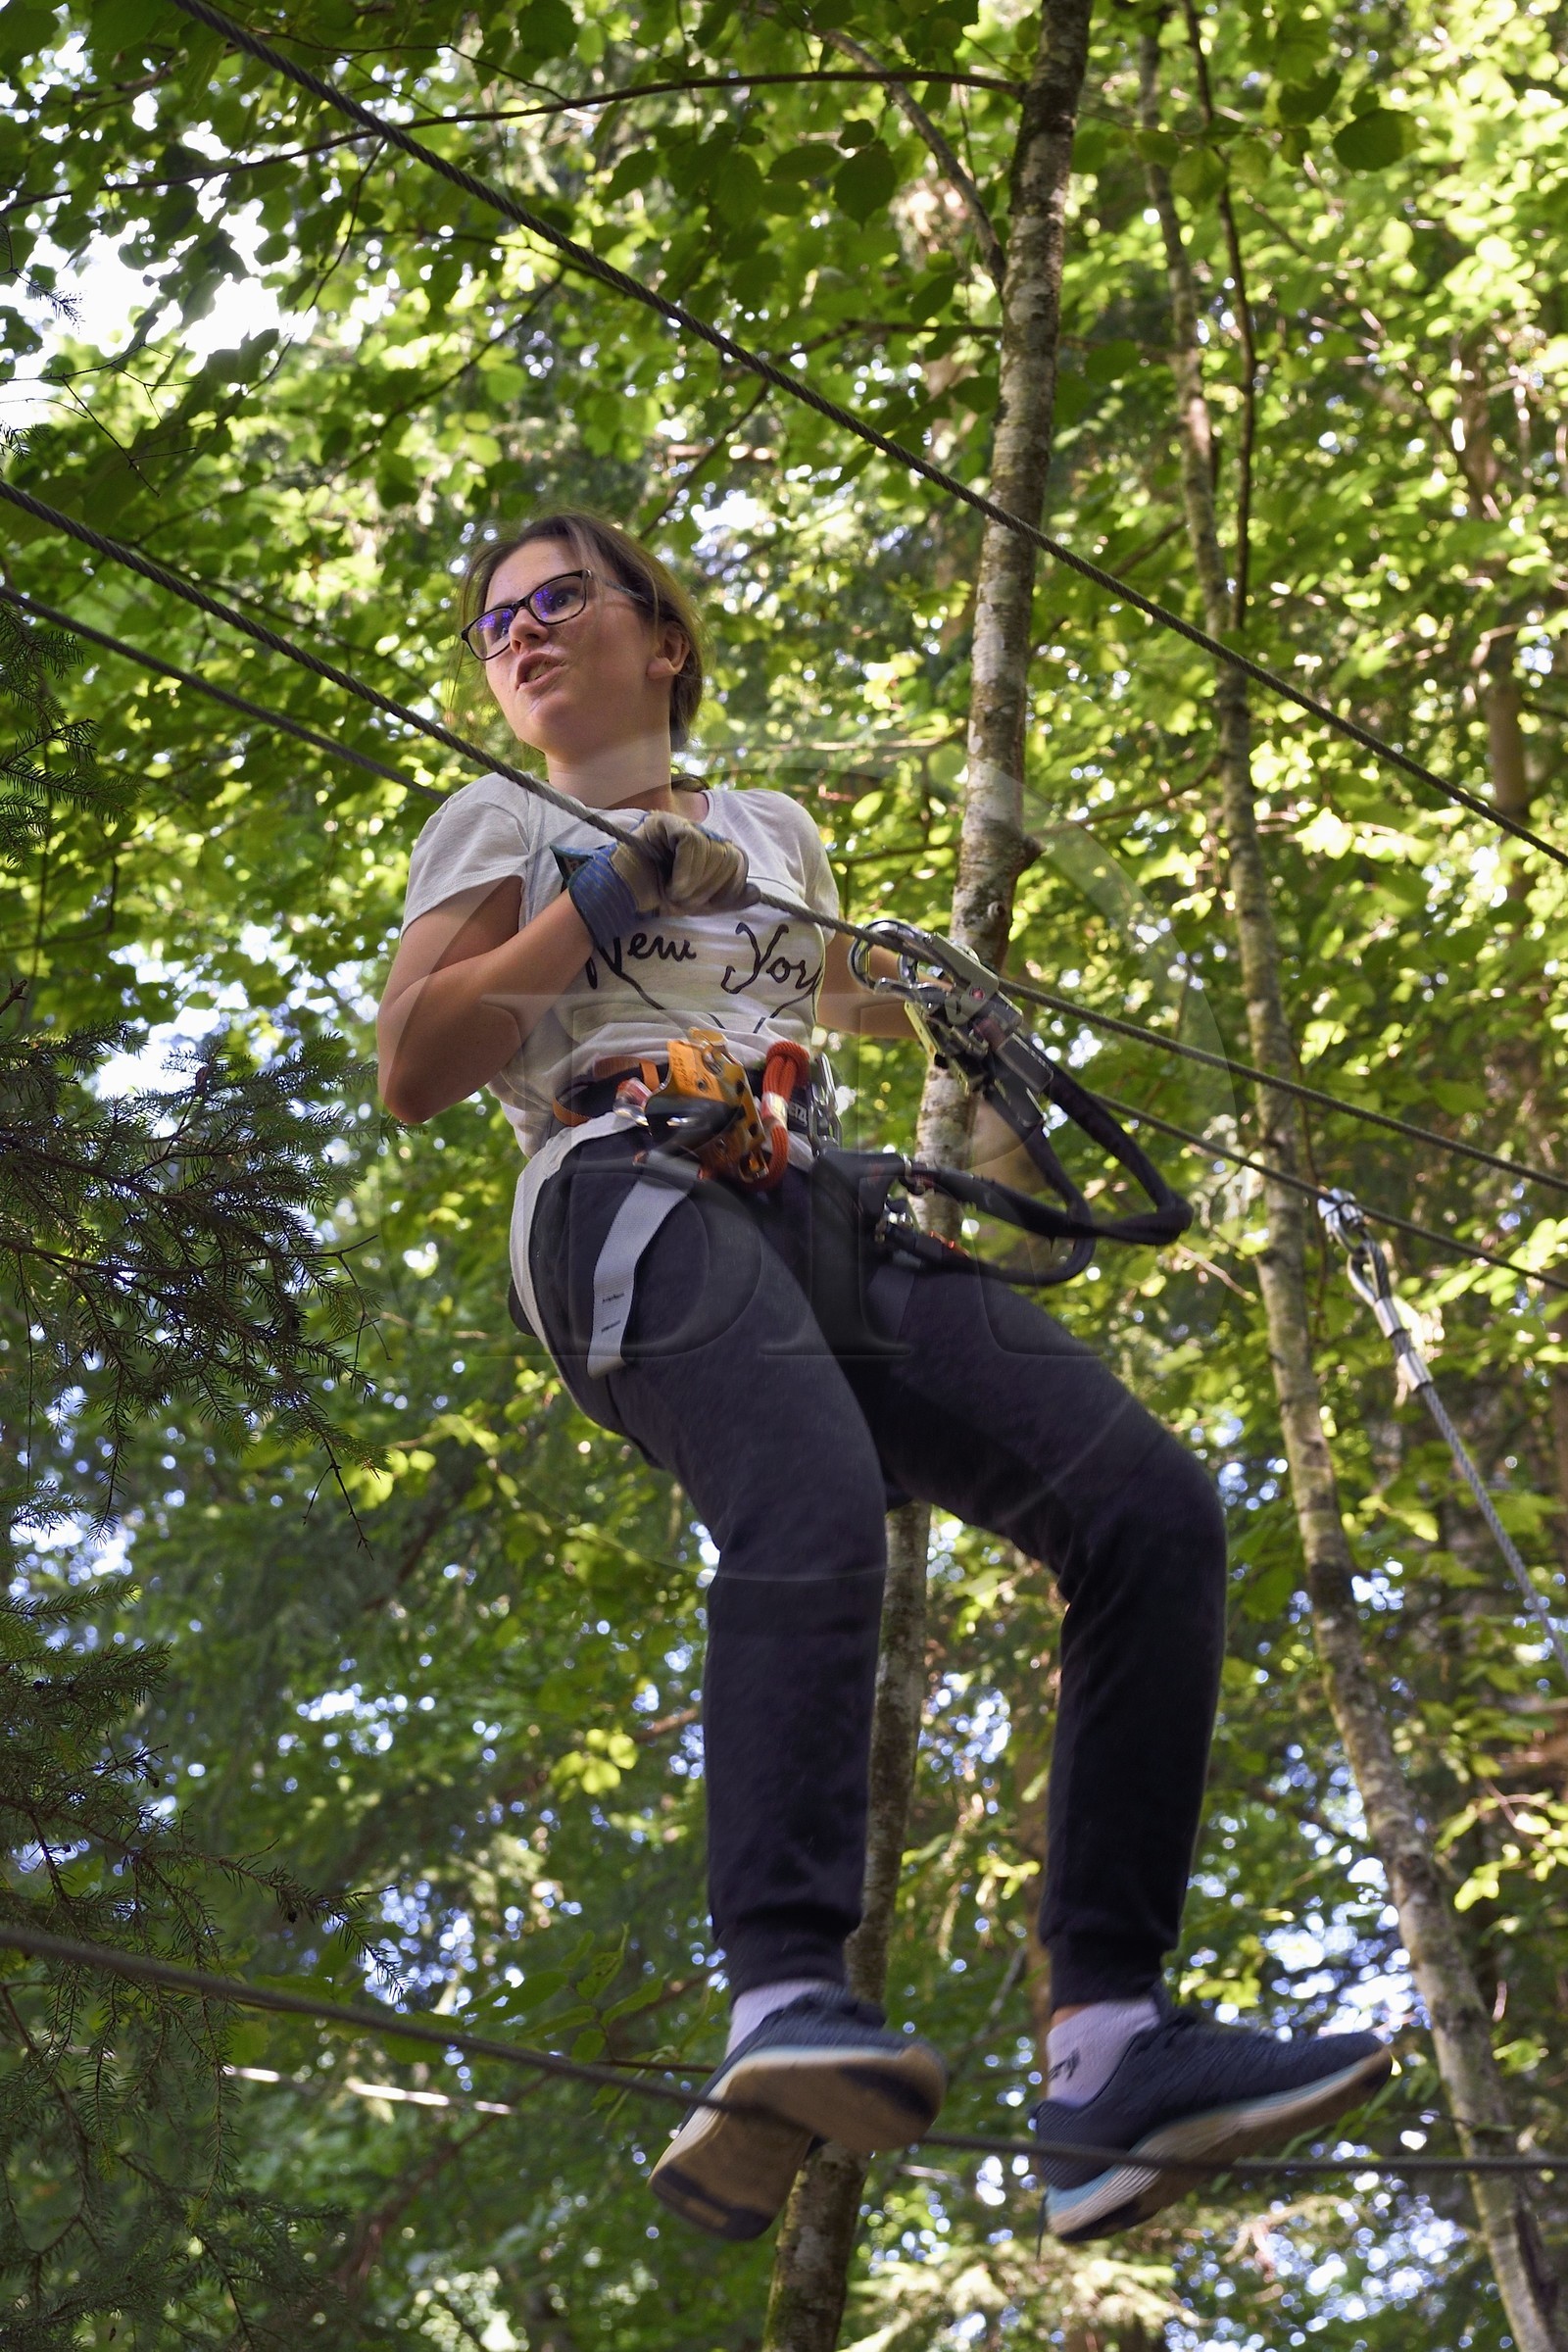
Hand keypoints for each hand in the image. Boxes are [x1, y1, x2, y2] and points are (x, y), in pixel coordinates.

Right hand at [611, 809, 754, 914]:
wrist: (622, 899)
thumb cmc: (656, 898)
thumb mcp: (700, 902)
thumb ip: (728, 898)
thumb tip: (756, 893)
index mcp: (708, 849)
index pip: (738, 860)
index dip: (731, 886)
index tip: (708, 903)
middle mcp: (698, 832)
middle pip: (729, 855)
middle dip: (710, 888)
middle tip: (685, 899)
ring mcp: (680, 824)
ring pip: (712, 850)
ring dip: (695, 885)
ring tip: (676, 894)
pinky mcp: (664, 822)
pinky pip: (691, 842)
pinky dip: (686, 872)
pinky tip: (672, 886)